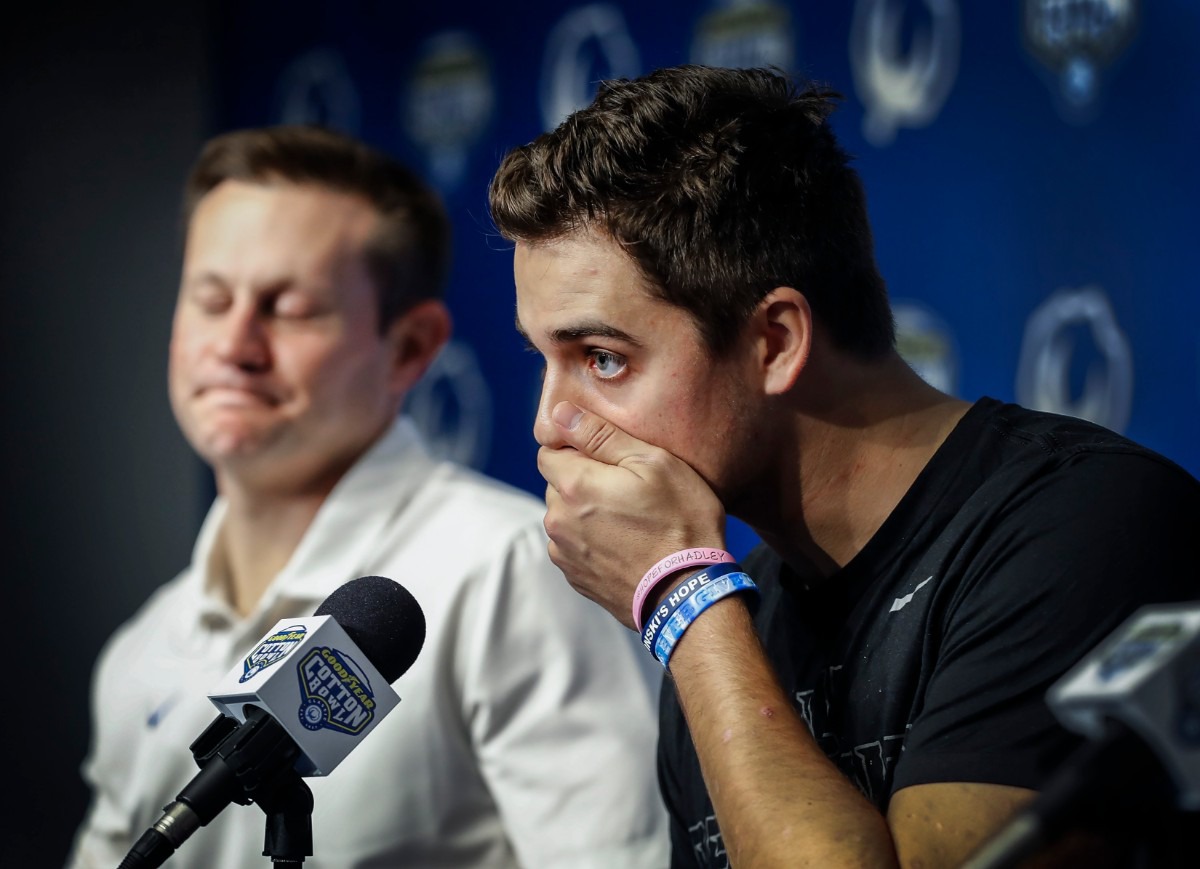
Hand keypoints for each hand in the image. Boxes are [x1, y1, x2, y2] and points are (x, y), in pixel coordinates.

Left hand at [537, 401, 726, 629]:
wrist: (689, 593)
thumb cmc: (680, 521)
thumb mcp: (653, 463)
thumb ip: (600, 435)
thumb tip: (561, 414)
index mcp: (572, 485)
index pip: (549, 452)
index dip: (577, 449)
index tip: (609, 458)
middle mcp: (557, 520)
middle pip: (557, 485)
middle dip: (583, 481)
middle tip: (628, 489)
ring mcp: (564, 553)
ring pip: (565, 517)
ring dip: (587, 513)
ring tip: (630, 521)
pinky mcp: (576, 578)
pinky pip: (575, 546)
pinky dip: (593, 541)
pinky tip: (626, 544)